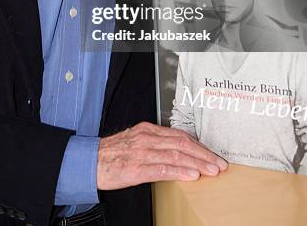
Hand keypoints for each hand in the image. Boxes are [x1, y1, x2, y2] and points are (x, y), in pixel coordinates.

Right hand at [97, 121, 227, 188]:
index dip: (199, 145)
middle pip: (182, 143)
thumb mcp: (136, 142)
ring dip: (197, 163)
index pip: (180, 135)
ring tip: (211, 170)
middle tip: (219, 163)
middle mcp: (147, 137)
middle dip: (204, 154)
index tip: (212, 154)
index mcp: (148, 130)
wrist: (88, 161)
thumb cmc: (112, 154)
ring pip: (176, 155)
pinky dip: (179, 171)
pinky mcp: (136, 168)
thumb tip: (178, 153)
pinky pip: (162, 169)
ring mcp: (141, 152)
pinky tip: (191, 175)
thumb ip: (156, 144)